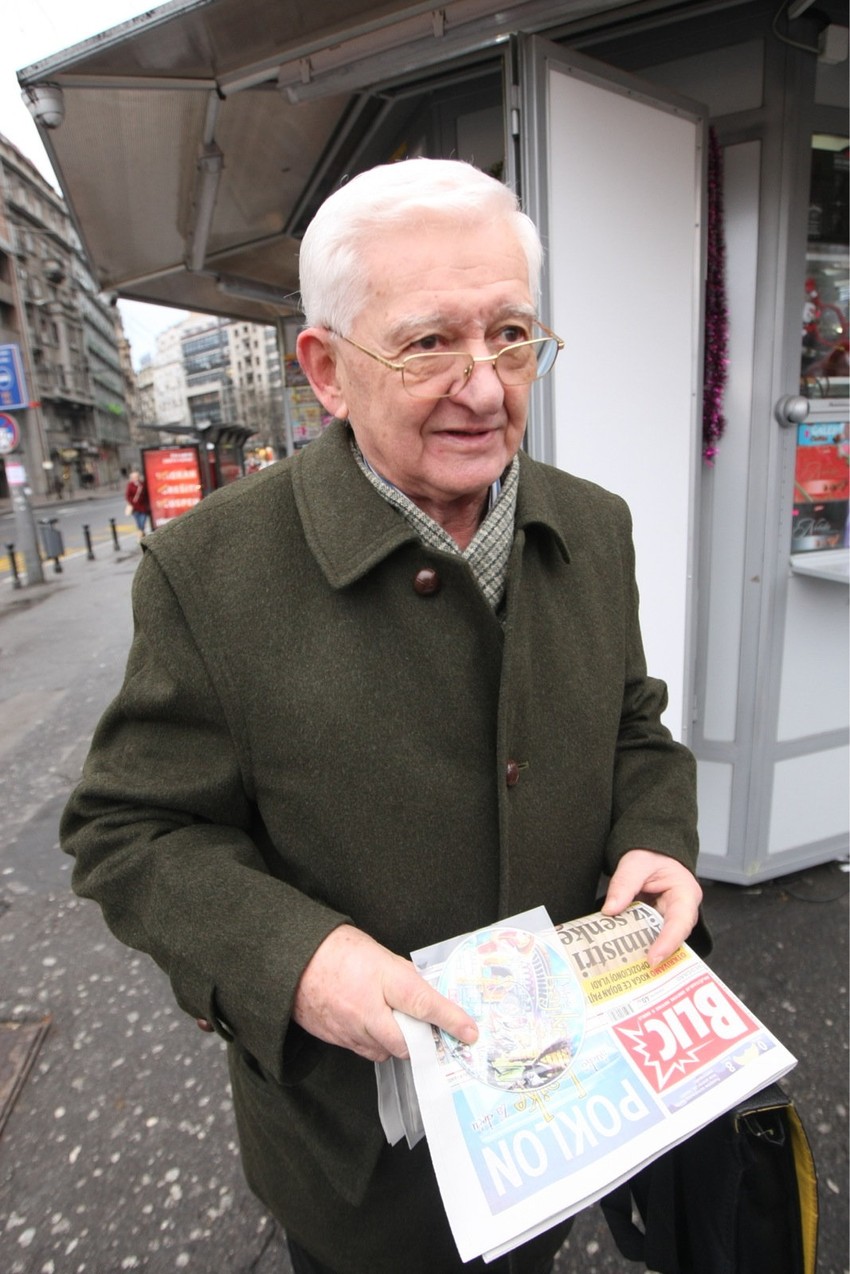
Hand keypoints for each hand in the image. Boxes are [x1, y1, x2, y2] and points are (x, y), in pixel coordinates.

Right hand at [292, 925, 478, 1061]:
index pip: (425, 1004)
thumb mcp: (378, 953)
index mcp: (384, 979)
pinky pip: (365, 1051)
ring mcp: (350, 1028)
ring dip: (394, 1042)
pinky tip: (369, 1025)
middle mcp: (368, 1009)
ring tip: (388, 1019)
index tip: (469, 1032)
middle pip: (407, 1042)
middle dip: (418, 1040)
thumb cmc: (337, 949)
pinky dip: (374, 1043)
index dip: (450, 1020)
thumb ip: (402, 975)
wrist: (292, 959)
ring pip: (386, 1051)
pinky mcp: (336, 1039)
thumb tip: (425, 991)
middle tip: (423, 1030)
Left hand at [601, 849, 701, 967]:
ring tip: (628, 969)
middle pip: (673, 939)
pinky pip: (648, 938)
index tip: (653, 959)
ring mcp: (669, 920)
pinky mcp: (656, 925)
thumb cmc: (650, 854)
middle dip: (657, 956)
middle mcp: (682, 912)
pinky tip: (621, 956)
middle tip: (638, 972)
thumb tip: (610, 910)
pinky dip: (636, 946)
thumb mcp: (636, 863)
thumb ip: (624, 884)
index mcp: (685, 894)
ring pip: (660, 942)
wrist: (650, 852)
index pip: (680, 922)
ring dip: (644, 954)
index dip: (668, 943)